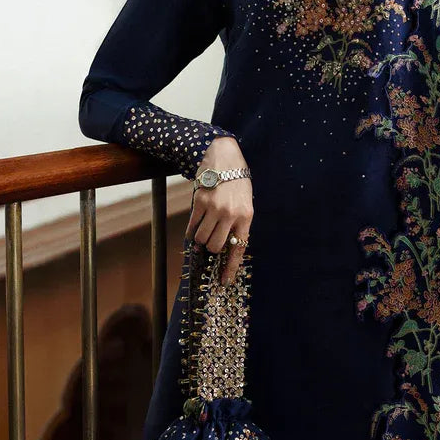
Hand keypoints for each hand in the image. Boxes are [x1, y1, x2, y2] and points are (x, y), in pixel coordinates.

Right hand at [185, 136, 252, 284]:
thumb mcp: (245, 202)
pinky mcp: (200, 202)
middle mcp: (231, 214)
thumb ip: (238, 223)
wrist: (225, 158)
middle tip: (211, 240)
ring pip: (202, 238)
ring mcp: (214, 208)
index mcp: (246, 216)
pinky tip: (195, 226)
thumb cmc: (237, 183)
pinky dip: (192, 231)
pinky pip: (192, 226)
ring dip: (201, 238)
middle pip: (216, 246)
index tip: (225, 281)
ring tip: (205, 227)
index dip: (231, 267)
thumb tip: (226, 247)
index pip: (238, 248)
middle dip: (212, 248)